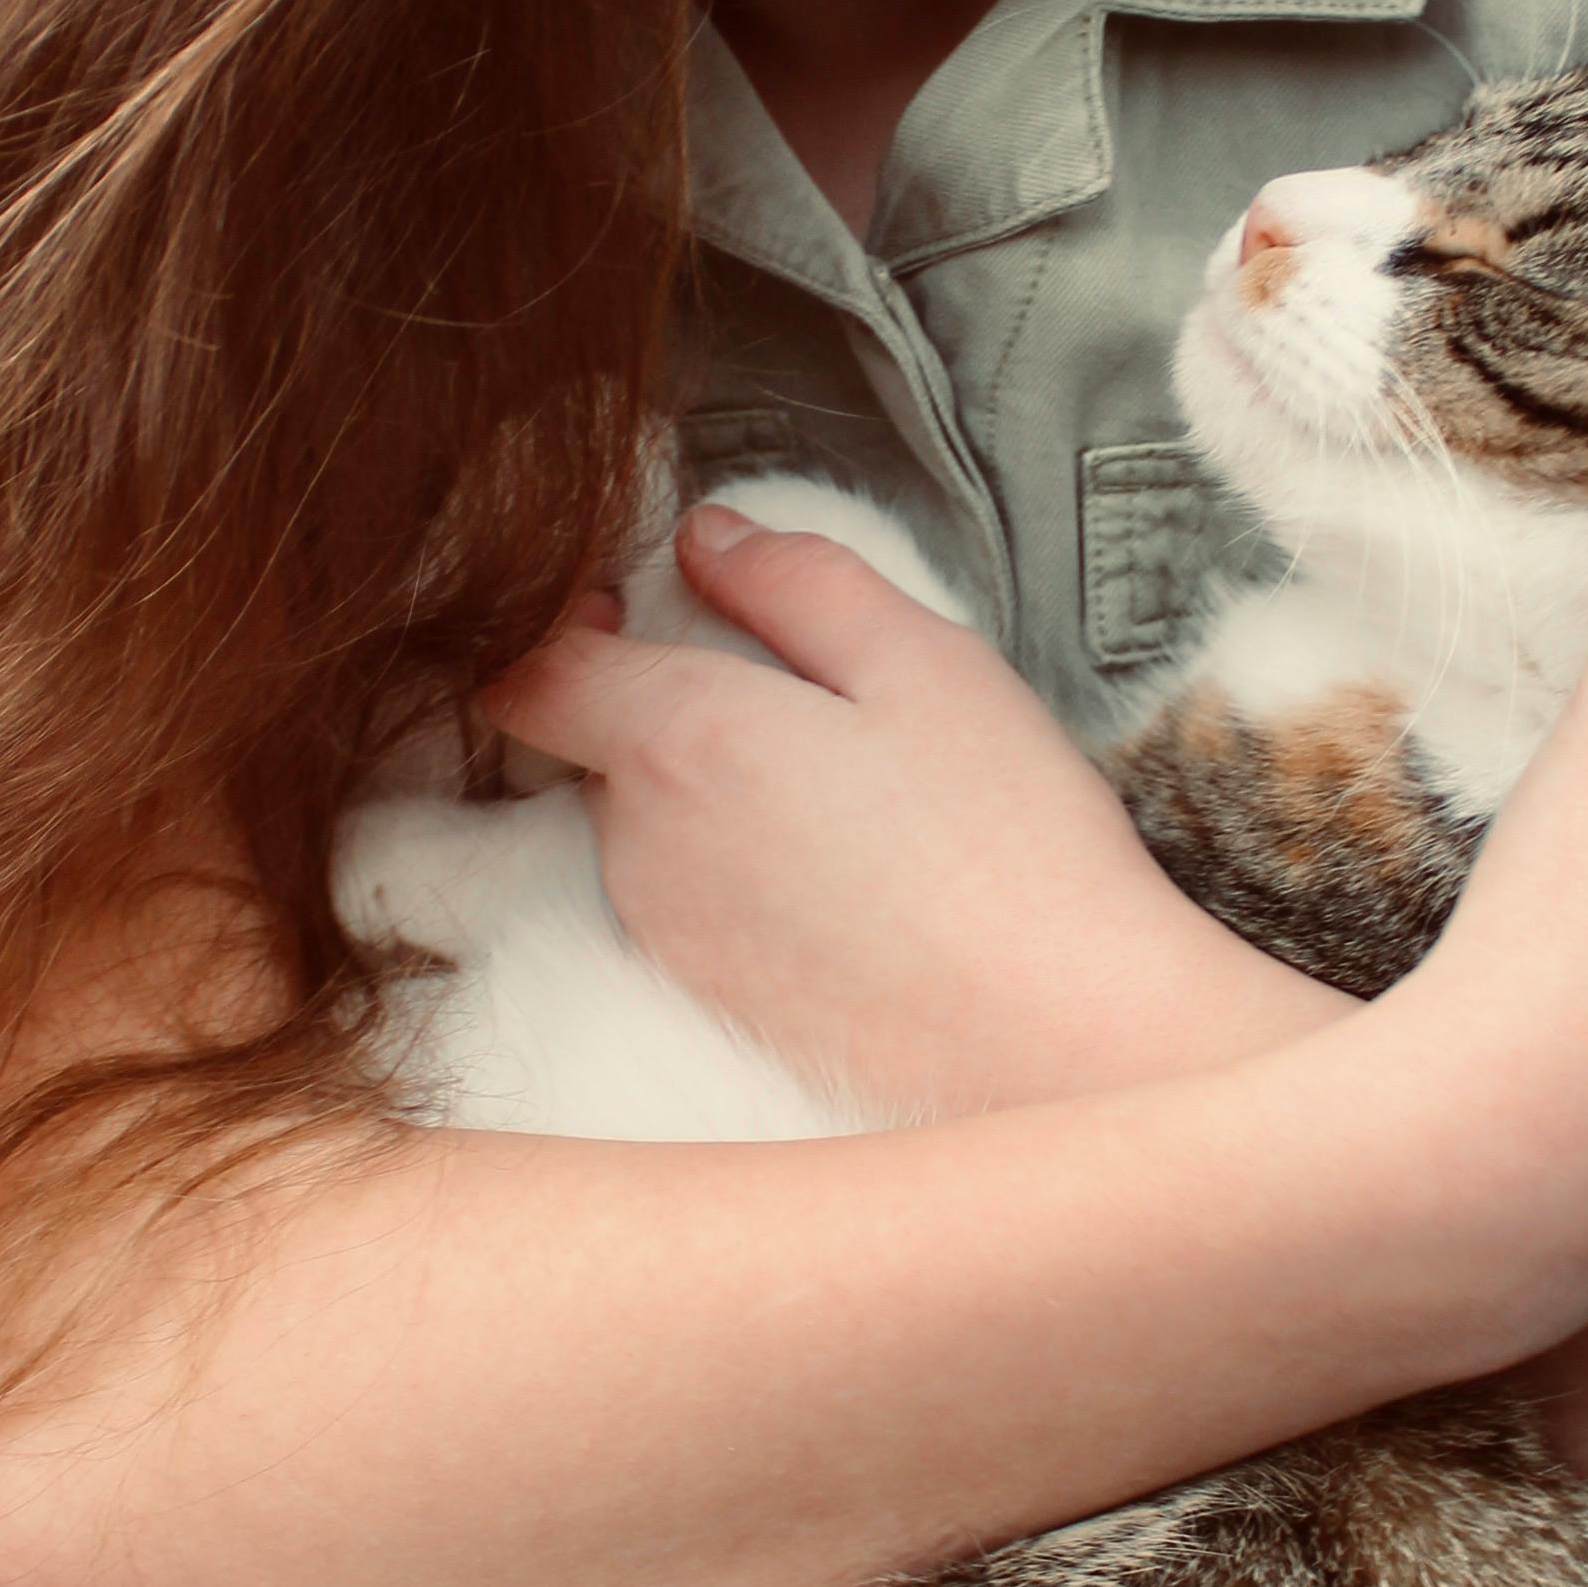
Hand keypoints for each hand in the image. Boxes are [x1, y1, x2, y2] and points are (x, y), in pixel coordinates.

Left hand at [482, 511, 1329, 1115]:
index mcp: (682, 742)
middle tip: (796, 707)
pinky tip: (851, 889)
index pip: (526, 672)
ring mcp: (668, 940)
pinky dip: (741, 885)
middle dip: (663, 714)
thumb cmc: (1013, 846)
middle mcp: (642, 848)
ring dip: (709, 804)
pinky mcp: (710, 1009)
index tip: (624, 608)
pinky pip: (689, 915)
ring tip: (847, 807)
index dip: (554, 626)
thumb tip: (706, 539)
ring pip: (644, 835)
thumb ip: (799, 581)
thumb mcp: (926, 663)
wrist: (1061, 1047)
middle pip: (594, 752)